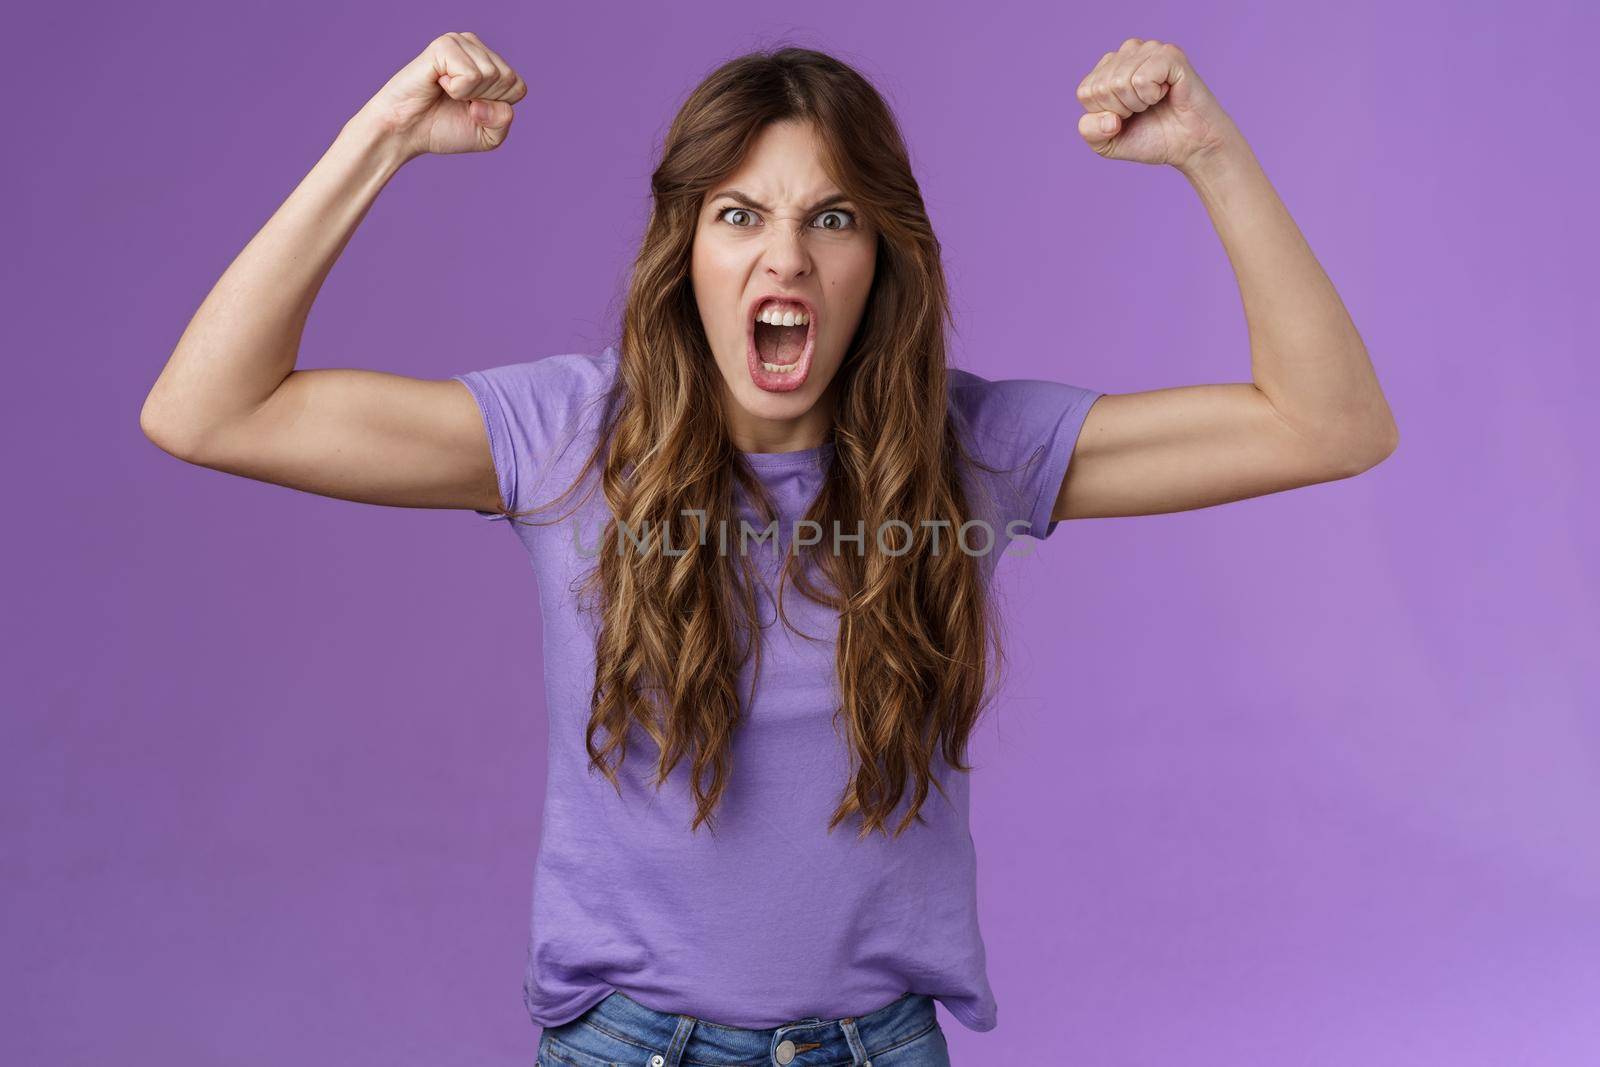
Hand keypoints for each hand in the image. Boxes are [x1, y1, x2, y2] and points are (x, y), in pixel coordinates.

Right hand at [354, 31, 526, 159]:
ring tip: (446, 92)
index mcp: (490, 64)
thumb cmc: (443, 128)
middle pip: (509, 80)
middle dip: (485, 102)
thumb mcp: (488, 135)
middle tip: (456, 102)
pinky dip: (457, 90)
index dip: (497, 109)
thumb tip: (487, 99)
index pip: (518, 88)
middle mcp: (476, 48)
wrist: (406, 132)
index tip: (471, 110)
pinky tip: (439, 83)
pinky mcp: (444, 46)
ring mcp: (460, 43)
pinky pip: (472, 75)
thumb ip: (503, 120)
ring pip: (492, 76)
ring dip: (469, 96)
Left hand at [1074, 39, 1237, 171]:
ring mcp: (1149, 49)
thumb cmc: (1151, 138)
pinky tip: (1166, 93)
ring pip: (1120, 82)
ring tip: (1155, 102)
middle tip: (1144, 110)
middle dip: (1122, 110)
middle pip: (1101, 88)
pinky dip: (1151, 96)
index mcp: (1108, 68)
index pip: (1086, 92)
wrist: (1189, 145)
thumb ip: (1089, 131)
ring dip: (1138, 104)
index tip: (1127, 117)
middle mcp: (1127, 52)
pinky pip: (1141, 79)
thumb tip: (1109, 118)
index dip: (1105, 115)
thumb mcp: (1107, 143)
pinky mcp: (1169, 54)